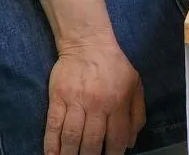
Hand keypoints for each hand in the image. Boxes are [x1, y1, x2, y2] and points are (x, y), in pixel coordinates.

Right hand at [44, 36, 144, 154]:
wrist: (88, 43)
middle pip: (92, 142)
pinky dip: (51, 144)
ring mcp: (76, 102)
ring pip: (72, 137)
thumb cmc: (114, 66)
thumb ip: (137, 113)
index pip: (117, 137)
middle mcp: (97, 104)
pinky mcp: (58, 98)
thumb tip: (131, 142)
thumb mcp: (135, 84)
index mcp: (118, 102)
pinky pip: (53, 126)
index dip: (113, 153)